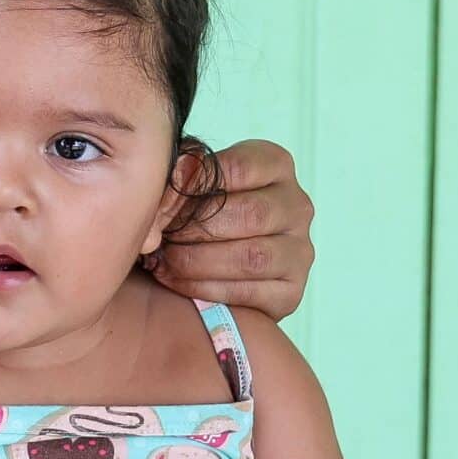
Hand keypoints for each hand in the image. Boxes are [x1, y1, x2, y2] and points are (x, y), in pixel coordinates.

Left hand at [141, 138, 313, 318]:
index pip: (239, 168)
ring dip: (198, 260)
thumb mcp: (191, 179)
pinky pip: (249, 292)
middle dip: (194, 228)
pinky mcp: (290, 292)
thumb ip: (183, 171)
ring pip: (252, 256)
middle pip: (251, 214)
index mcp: (276, 166)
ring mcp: (299, 251)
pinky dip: (204, 287)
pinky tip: (175, 280)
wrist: (209, 259)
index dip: (193, 187)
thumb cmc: (198, 208)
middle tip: (158, 235)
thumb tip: (177, 173)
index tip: (159, 202)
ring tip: (163, 259)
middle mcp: (297, 206)